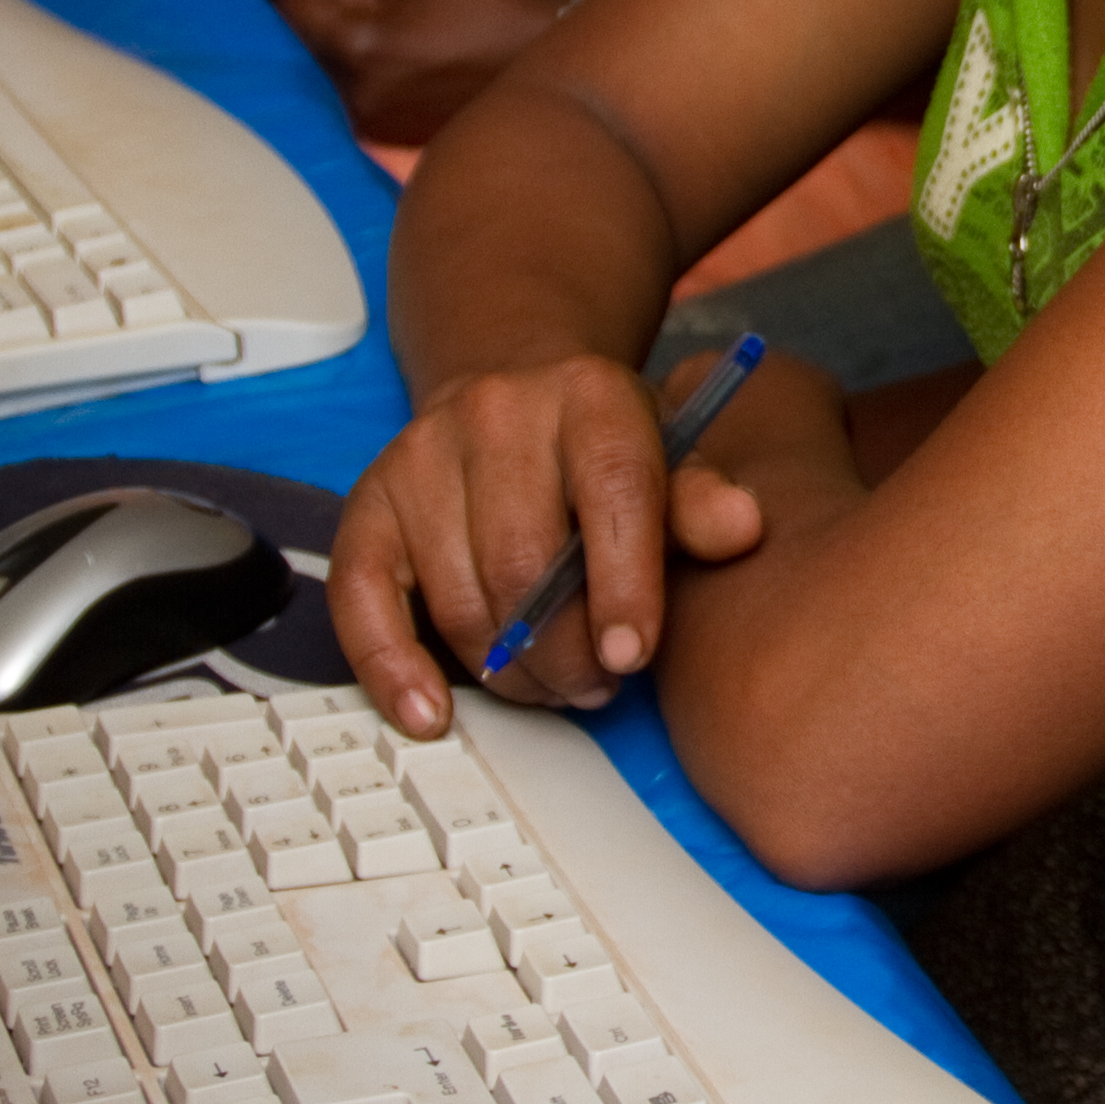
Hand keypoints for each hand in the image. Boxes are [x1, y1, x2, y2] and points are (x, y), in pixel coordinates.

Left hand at [274, 0, 565, 145]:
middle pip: (306, 46)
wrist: (546, 69)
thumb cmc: (487, 3)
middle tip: (386, 10)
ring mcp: (371, 124)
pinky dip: (371, 84)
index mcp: (358, 41)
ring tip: (404, 43)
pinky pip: (356, 102)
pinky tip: (413, 73)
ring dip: (350, 55)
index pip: (290, 9)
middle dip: (332, 22)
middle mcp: (353, 92)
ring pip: (330, 75)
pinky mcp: (391, 142)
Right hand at [326, 341, 820, 734]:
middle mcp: (497, 412)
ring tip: (552, 683)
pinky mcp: (369, 502)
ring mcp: (422, 455)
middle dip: (566, 650)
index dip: (624, 586)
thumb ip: (699, 503)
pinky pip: (362, 600)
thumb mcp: (666, 461)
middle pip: (525, 562)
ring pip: (460, 597)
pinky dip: (394, 667)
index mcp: (590, 394)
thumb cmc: (599, 452)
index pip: (612, 491)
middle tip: (597, 684)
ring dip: (507, 670)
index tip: (633, 656)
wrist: (511, 394)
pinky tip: (431, 709)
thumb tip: (742, 526)